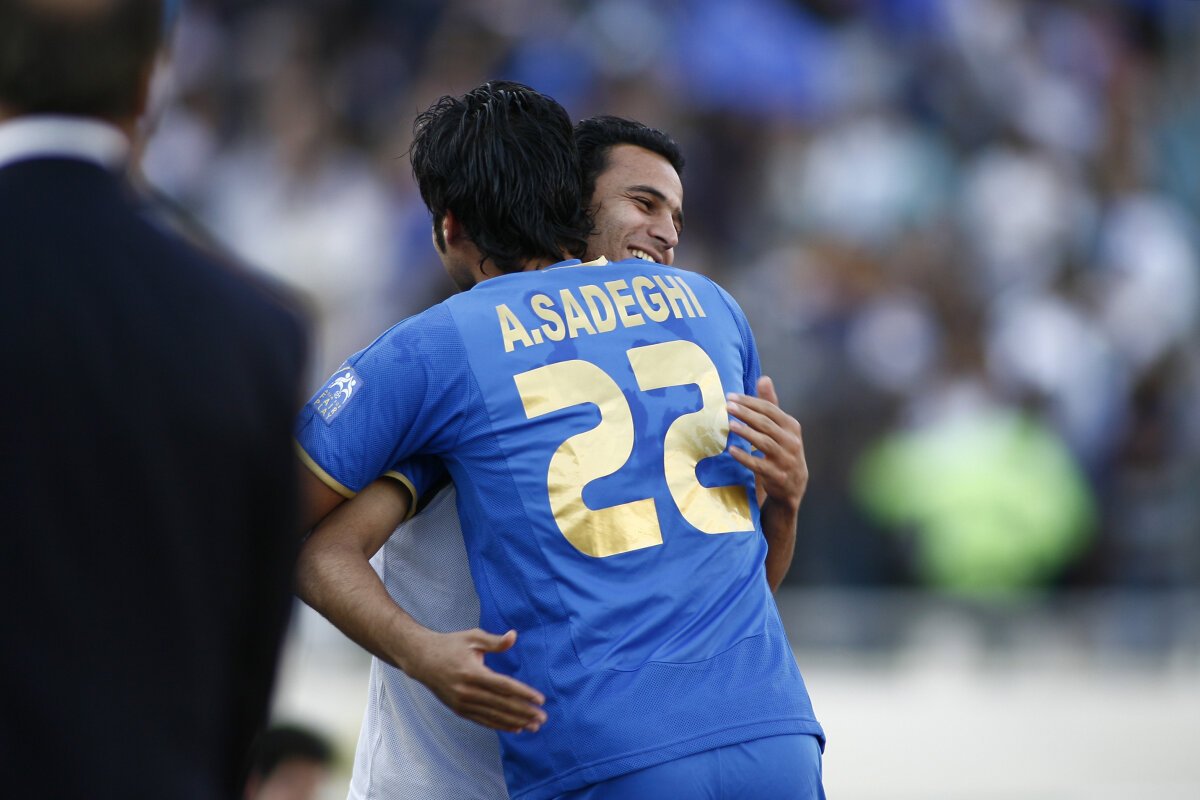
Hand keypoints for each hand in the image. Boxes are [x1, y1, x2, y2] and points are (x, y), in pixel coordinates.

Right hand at [403, 627, 546, 733]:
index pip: (504, 686)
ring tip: (534, 726)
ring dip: (515, 722)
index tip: (540, 699)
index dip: (523, 694)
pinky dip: (499, 725)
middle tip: (543, 718)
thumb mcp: (472, 637)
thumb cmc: (450, 644)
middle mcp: (467, 691)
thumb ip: (495, 641)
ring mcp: (462, 703)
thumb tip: (514, 636)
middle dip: (524, 712)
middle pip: (501, 704)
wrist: (421, 659)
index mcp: (472, 672)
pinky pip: (483, 720)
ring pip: (493, 716)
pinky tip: (515, 728)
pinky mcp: (459, 709)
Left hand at [726, 375, 807, 513]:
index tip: (730, 396)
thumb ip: (770, 404)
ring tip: (730, 424)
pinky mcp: (777, 475)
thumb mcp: (780, 428)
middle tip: (728, 406)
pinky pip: (759, 465)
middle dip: (746, 413)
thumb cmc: (783, 450)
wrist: (793, 485)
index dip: (750, 402)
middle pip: (766, 424)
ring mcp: (786, 459)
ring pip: (765, 442)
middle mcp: (791, 441)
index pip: (770, 409)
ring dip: (747, 433)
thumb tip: (764, 378)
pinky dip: (745, 457)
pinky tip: (732, 450)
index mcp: (791, 426)